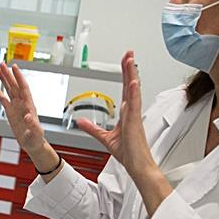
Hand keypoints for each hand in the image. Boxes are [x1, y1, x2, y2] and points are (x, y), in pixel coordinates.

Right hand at [0, 62, 58, 170]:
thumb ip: (33, 124)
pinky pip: (4, 99)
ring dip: (4, 79)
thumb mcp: (36, 132)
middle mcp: (22, 103)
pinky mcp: (11, 112)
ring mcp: (16, 106)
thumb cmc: (36, 139)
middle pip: (15, 85)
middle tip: (2, 64)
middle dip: (9, 74)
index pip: (23, 88)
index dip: (19, 77)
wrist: (32, 144)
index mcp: (29, 106)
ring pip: (9, 89)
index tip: (14, 67)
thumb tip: (28, 116)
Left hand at [75, 51, 157, 181]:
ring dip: (131, 75)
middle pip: (130, 84)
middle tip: (129, 52)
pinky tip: (133, 82)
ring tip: (130, 61)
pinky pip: (134, 105)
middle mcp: (131, 111)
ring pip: (133, 90)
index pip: (125, 88)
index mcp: (127, 113)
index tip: (125, 61)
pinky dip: (133, 93)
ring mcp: (134, 116)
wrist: (137, 166)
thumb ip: (93, 128)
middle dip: (129, 68)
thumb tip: (81, 121)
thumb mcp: (105, 138)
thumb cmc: (128, 153)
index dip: (125, 73)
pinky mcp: (134, 123)